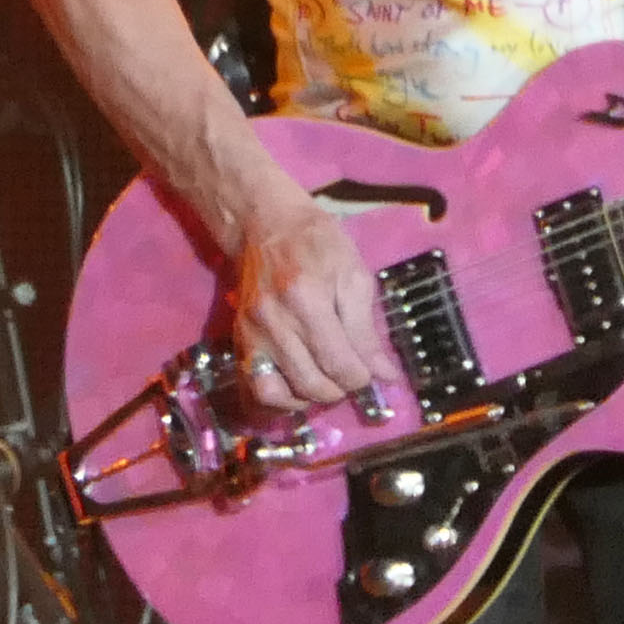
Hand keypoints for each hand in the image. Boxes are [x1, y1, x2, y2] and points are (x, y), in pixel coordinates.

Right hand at [222, 195, 394, 414]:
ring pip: (281, 394)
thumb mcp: (353, 275)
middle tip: (351, 375)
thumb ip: (367, 329)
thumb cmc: (317, 243)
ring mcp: (252, 334)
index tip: (371, 374)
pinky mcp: (239, 341)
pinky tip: (298, 387)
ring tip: (326, 381)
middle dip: (340, 389)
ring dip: (311, 398)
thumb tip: (384, 375)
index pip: (338, 363)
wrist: (266, 223)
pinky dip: (279, 399)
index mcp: (307, 299)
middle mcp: (274, 321)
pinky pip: (256, 389)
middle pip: (312, 383)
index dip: (361, 378)